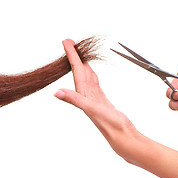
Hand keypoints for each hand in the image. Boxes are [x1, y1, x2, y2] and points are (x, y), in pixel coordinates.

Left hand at [54, 39, 134, 155]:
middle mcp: (85, 94)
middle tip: (69, 42)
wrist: (121, 135)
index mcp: (82, 93)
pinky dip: (92, 74)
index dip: (71, 55)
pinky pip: (94, 82)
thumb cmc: (108, 123)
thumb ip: (74, 100)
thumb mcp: (91, 109)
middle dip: (74, 56)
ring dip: (82, 64)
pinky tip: (91, 72)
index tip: (66, 41)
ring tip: (79, 53)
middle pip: (78, 70)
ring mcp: (93, 97)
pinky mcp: (100, 99)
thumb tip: (57, 92)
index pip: (75, 70)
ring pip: (86, 76)